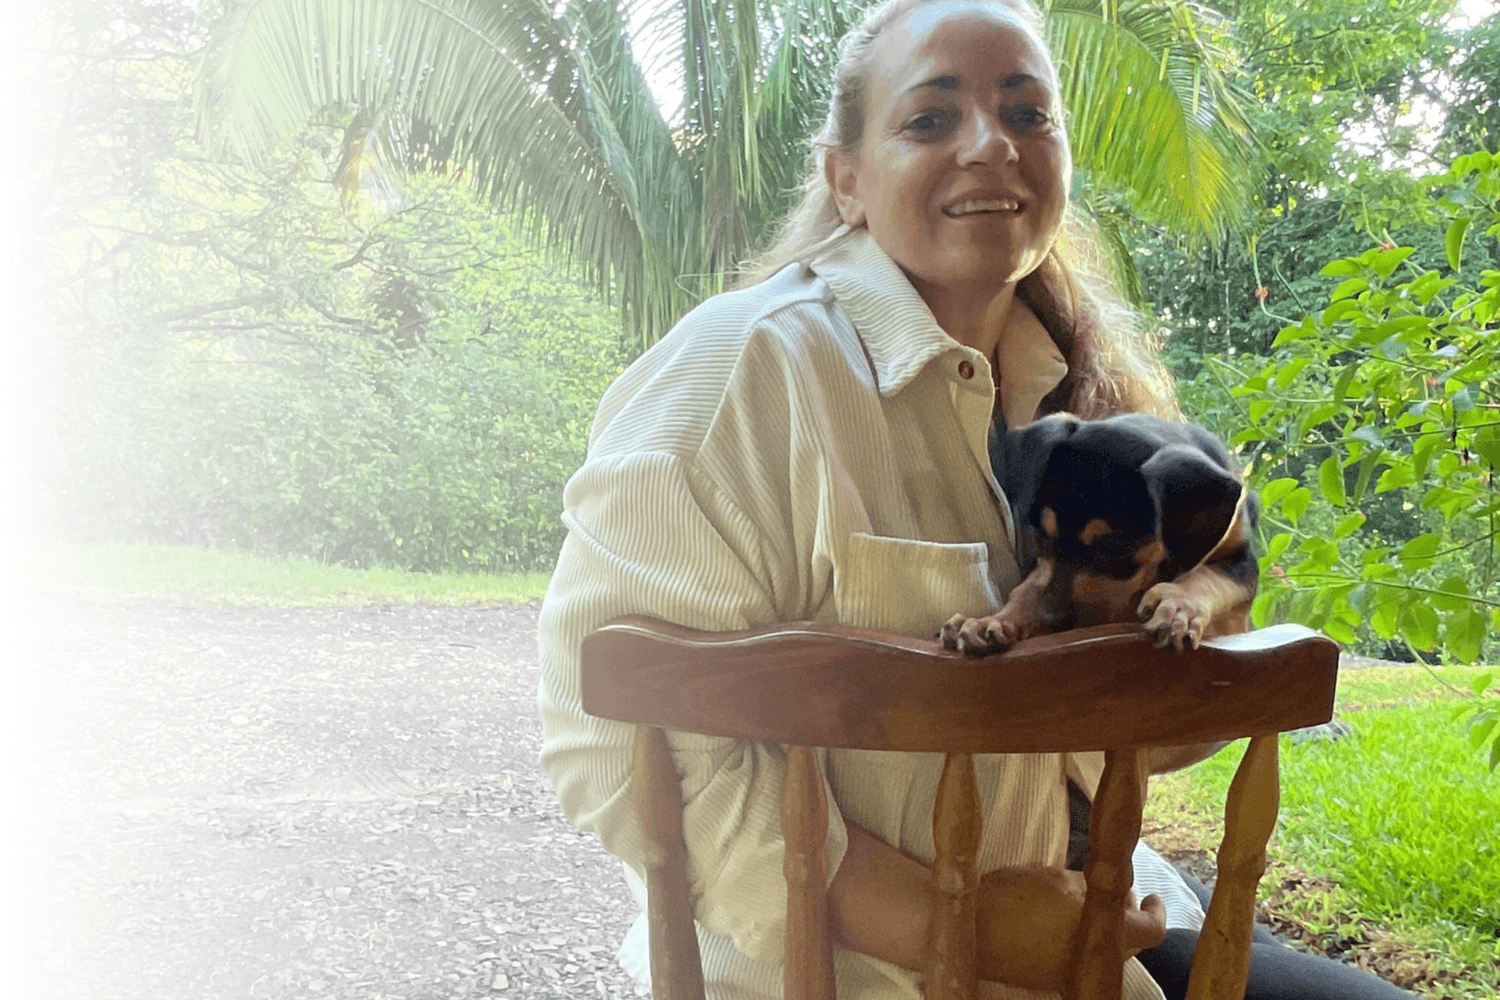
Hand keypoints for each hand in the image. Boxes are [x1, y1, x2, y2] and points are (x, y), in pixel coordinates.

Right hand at [976, 866, 1165, 989]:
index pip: (1152, 930)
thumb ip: (1091, 885)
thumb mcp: (1058, 879)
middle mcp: (1093, 962)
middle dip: (1124, 916)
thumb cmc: (1015, 898)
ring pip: (1099, 950)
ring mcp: (1069, 974)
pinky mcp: (1046, 979)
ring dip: (1098, 927)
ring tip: (1077, 901)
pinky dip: (1074, 939)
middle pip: (1128, 942)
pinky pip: (1074, 959)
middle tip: (1112, 893)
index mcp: (1106, 934)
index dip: (1156, 911)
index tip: (1152, 897)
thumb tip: (1111, 889)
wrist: (971, 932)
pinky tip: (1054, 919)